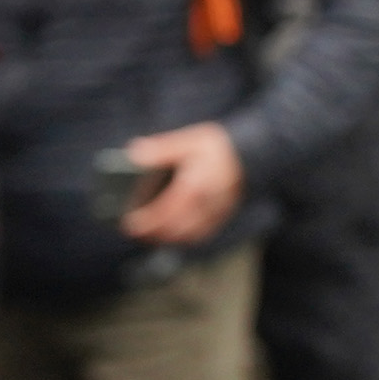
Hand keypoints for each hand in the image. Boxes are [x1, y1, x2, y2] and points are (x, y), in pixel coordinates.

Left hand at [120, 122, 244, 243]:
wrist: (249, 155)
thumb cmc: (217, 148)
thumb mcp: (190, 141)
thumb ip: (162, 148)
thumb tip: (135, 154)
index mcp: (197, 183)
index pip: (167, 209)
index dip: (147, 220)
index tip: (129, 222)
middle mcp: (208, 203)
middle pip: (176, 227)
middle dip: (152, 233)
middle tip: (133, 230)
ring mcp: (217, 213)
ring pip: (188, 235)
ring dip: (166, 238)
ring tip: (147, 234)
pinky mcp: (221, 219)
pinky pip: (199, 235)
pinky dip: (182, 238)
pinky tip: (169, 234)